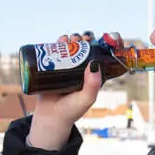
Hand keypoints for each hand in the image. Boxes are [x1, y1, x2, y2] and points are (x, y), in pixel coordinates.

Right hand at [28, 34, 102, 149]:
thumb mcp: (87, 98)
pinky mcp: (53, 68)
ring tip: (72, 38)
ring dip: (73, 39)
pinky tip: (61, 40)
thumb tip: (95, 63)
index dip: (104, 46)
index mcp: (93, 76)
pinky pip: (56, 52)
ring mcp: (67, 68)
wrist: (50, 117)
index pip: (101, 57)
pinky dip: (59, 43)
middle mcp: (81, 70)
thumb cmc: (71, 110)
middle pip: (85, 49)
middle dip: (86, 39)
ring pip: (71, 48)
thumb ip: (93, 84)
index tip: (104, 38)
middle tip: (84, 38)